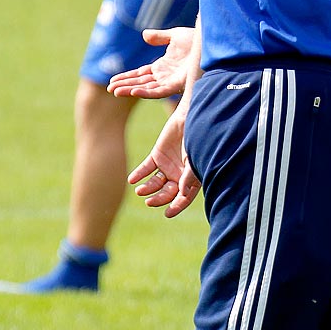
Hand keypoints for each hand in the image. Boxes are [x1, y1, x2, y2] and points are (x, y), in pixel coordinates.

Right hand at [108, 27, 195, 97]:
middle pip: (141, 83)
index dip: (127, 77)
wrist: (211, 43)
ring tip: (116, 92)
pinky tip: (134, 91)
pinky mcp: (178, 84)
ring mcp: (171, 81)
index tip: (112, 81)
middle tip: (110, 89)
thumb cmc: (198, 41)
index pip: (140, 74)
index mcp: (162, 67)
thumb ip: (160, 37)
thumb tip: (144, 35)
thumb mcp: (176, 36)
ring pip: (147, 88)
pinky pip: (160, 90)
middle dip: (125, 86)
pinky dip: (147, 92)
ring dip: (131, 90)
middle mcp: (165, 76)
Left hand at [127, 102, 200, 216]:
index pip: (185, 197)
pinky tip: (132, 180)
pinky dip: (139, 174)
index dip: (177, 206)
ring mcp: (168, 165)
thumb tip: (182, 193)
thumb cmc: (198, 138)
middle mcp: (179, 174)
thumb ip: (189, 175)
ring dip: (148, 188)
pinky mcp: (157, 155)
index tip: (167, 214)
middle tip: (150, 202)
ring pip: (155, 183)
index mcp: (192, 177)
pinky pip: (146, 168)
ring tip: (140, 190)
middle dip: (159, 199)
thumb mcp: (195, 158)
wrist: (190, 116)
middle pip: (168, 192)